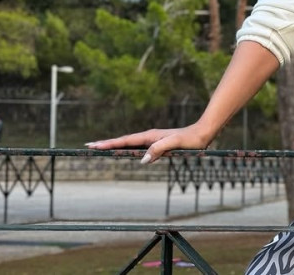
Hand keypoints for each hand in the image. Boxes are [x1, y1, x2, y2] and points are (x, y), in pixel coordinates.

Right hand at [86, 122, 213, 163]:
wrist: (203, 133)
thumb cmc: (191, 139)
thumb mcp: (175, 144)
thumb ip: (160, 149)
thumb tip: (142, 160)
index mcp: (150, 136)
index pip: (125, 141)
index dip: (109, 144)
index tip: (94, 145)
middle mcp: (149, 136)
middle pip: (123, 141)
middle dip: (107, 143)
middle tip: (90, 146)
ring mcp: (153, 139)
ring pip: (130, 143)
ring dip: (116, 145)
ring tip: (102, 148)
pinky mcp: (158, 143)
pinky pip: (138, 147)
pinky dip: (128, 148)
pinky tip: (126, 152)